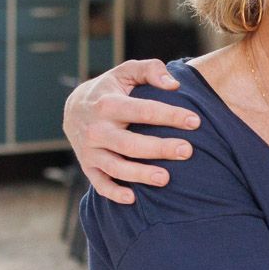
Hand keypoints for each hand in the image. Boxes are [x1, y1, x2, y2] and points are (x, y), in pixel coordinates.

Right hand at [64, 59, 197, 203]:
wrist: (73, 108)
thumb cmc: (110, 89)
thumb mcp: (126, 72)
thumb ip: (150, 70)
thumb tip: (174, 85)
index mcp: (108, 104)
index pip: (143, 110)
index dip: (170, 115)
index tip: (195, 121)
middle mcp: (97, 129)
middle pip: (130, 143)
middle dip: (159, 148)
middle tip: (187, 151)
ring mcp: (91, 150)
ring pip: (116, 167)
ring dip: (140, 175)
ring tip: (166, 178)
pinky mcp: (88, 166)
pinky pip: (99, 184)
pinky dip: (114, 193)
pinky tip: (133, 198)